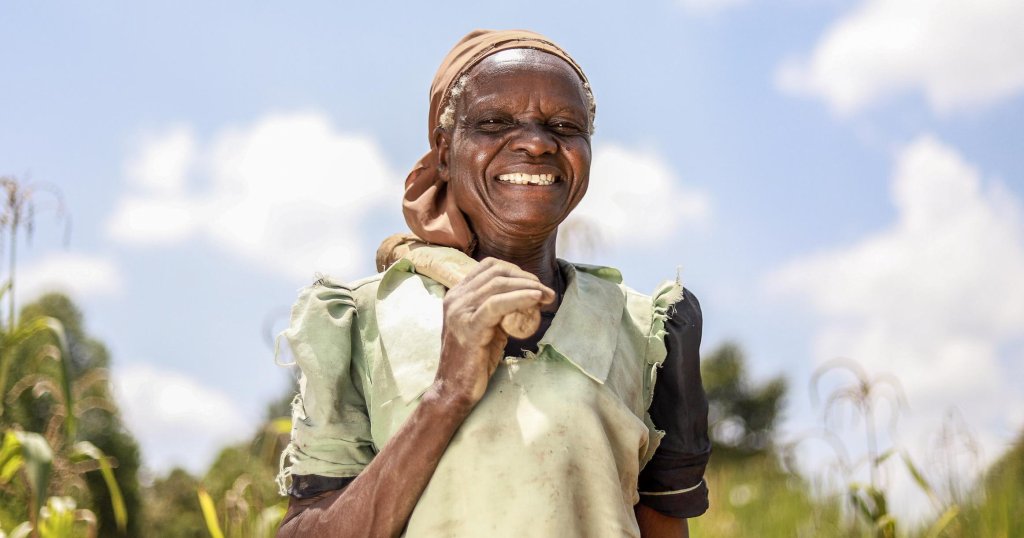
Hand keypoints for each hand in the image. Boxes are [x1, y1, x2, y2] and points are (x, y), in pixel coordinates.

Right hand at [431, 257, 554, 408]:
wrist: (454, 388)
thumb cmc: (474, 360)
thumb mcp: (487, 326)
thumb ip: (499, 309)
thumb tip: (528, 295)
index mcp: (458, 294)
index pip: (489, 267)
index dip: (516, 271)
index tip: (535, 284)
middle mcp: (456, 298)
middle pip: (496, 273)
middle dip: (527, 278)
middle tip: (546, 292)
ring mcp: (459, 311)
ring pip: (498, 285)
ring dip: (528, 287)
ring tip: (546, 296)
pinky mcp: (468, 327)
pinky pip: (496, 304)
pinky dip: (519, 298)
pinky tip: (535, 299)